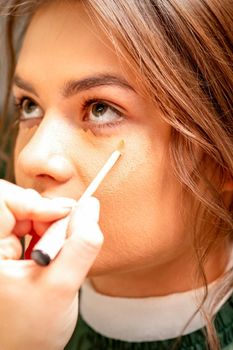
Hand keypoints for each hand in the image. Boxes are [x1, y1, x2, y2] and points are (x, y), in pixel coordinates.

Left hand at [0, 180, 102, 349]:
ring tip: (58, 254)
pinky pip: (33, 224)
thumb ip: (81, 244)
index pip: (3, 200)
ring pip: (28, 212)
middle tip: (62, 239)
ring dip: (51, 226)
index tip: (62, 216)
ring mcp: (0, 247)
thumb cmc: (30, 331)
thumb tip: (90, 206)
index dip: (34, 202)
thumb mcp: (62, 287)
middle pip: (19, 203)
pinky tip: (53, 254)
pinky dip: (50, 233)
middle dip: (46, 215)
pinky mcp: (11, 249)